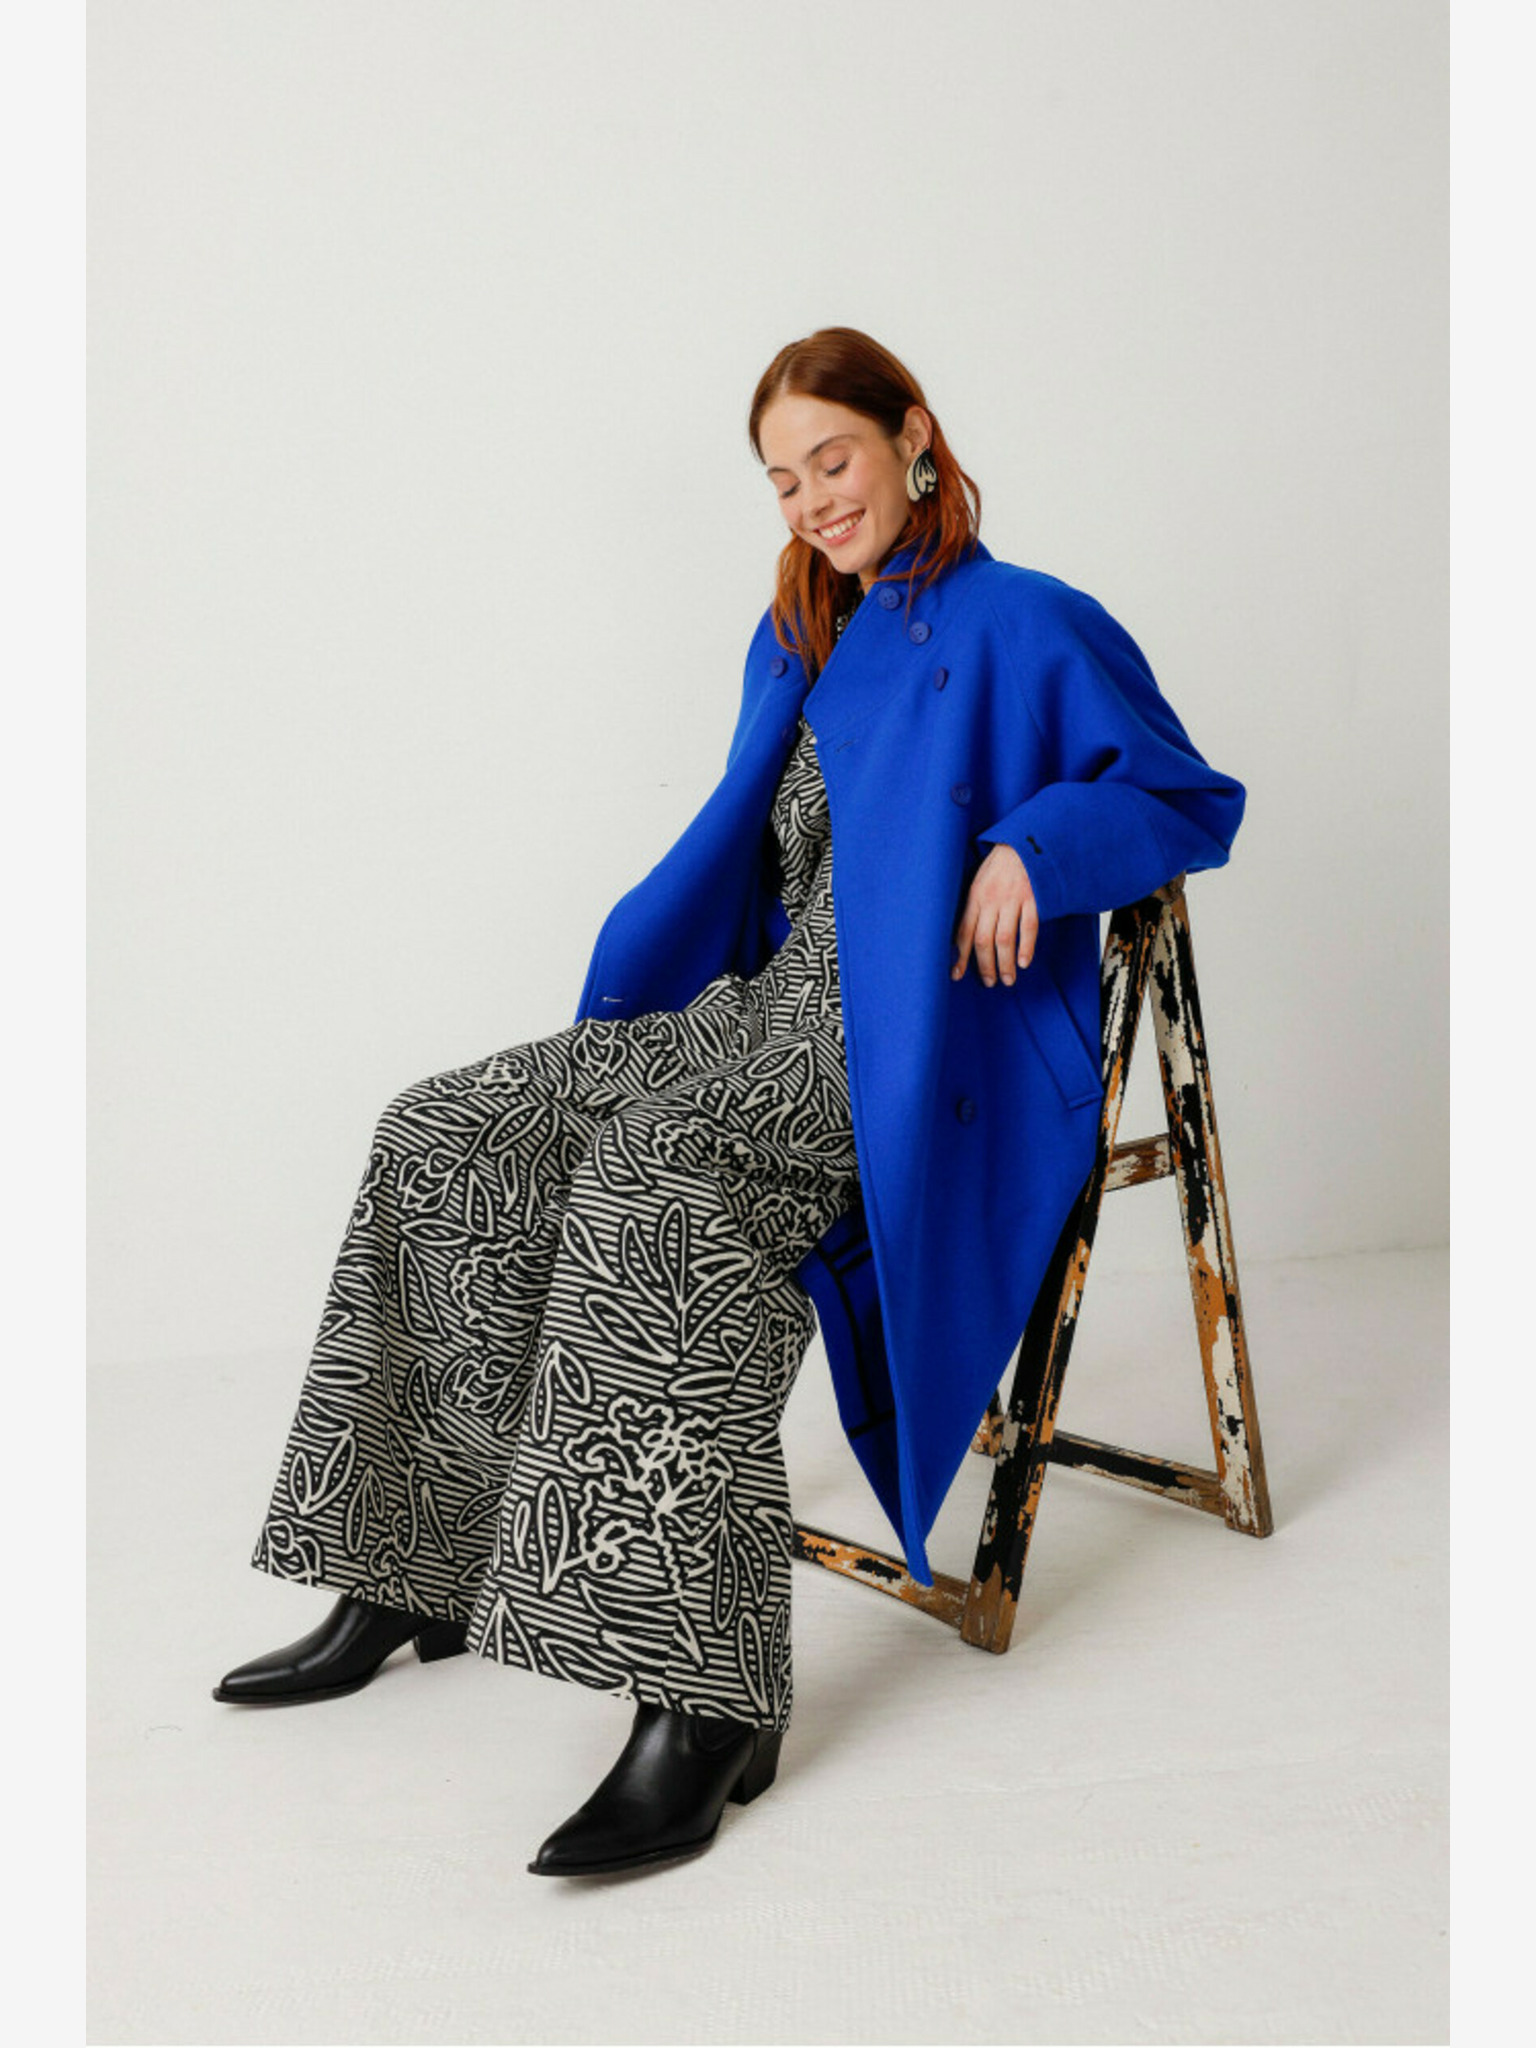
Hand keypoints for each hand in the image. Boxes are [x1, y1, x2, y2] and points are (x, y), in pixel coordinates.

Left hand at [951, 843, 1038, 985]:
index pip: (963, 932)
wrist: (1026, 841)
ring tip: (1007, 980)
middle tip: (989, 982)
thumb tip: (960, 935)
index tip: (956, 975)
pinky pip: (1029, 927)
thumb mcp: (979, 881)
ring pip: (1005, 938)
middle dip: (984, 965)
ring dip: (1004, 963)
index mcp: (975, 896)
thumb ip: (972, 906)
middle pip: (983, 940)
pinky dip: (1026, 947)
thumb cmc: (1000, 864)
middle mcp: (991, 900)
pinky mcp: (1033, 898)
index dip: (959, 956)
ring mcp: (1013, 900)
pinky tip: (1023, 962)